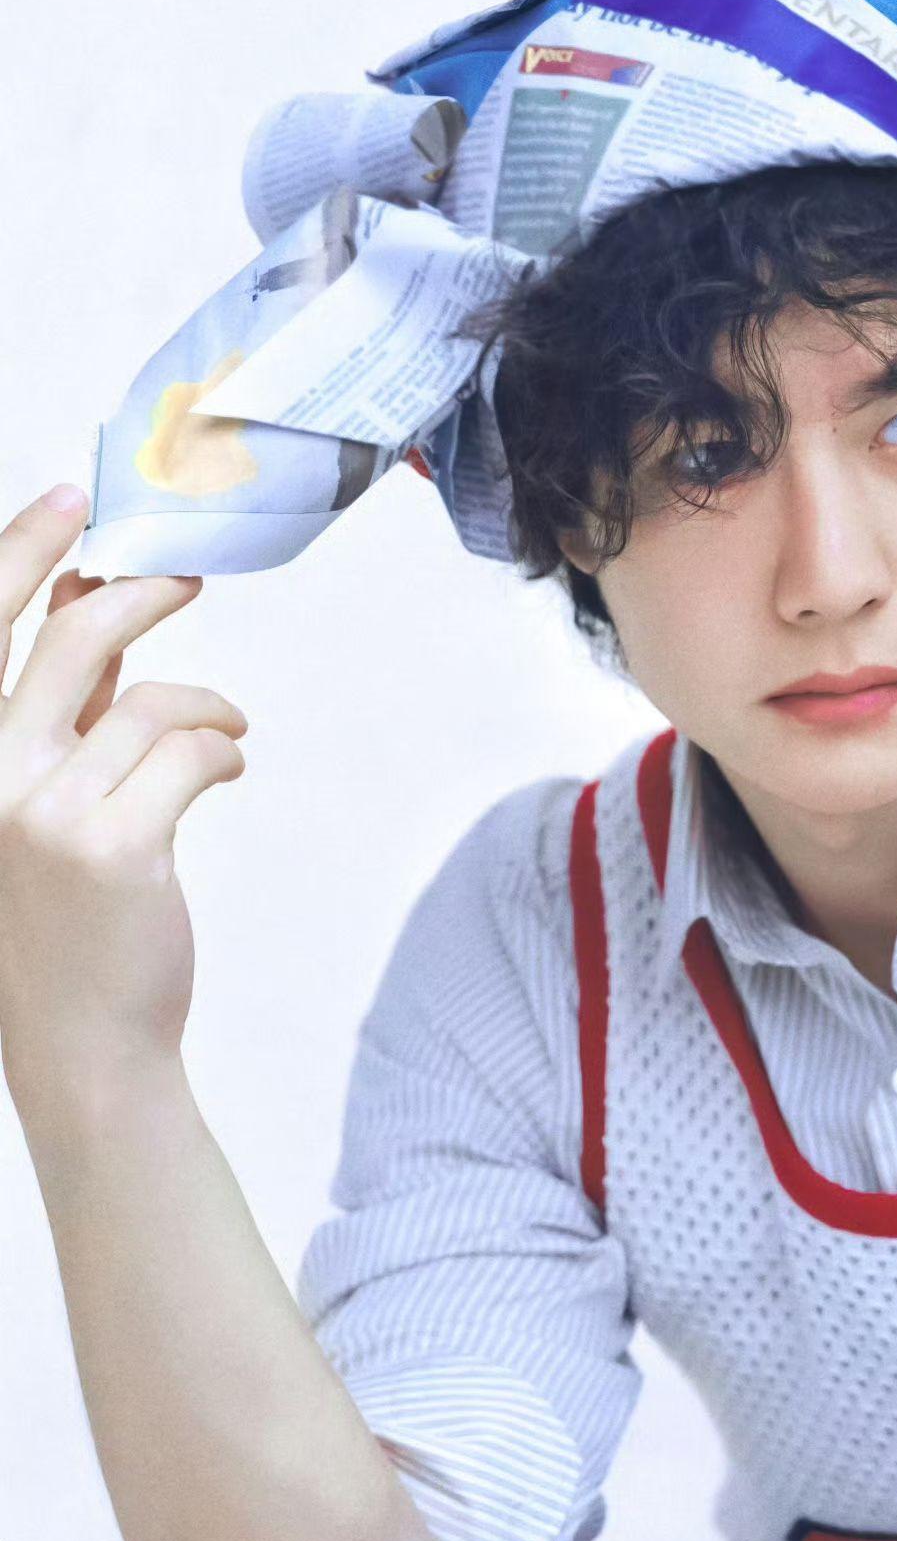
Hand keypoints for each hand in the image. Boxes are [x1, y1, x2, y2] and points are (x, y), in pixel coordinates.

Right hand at [0, 485, 247, 1105]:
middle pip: (72, 639)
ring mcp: (46, 811)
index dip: (21, 550)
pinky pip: (194, 750)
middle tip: (188, 579)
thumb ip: (62, 709)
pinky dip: (225, 746)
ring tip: (227, 730)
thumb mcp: (41, 801)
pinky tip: (231, 766)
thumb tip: (95, 605)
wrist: (83, 1040)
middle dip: (141, 593)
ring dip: (207, 703)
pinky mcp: (115, 844)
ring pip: (152, 701)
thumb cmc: (64, 917)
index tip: (70, 499)